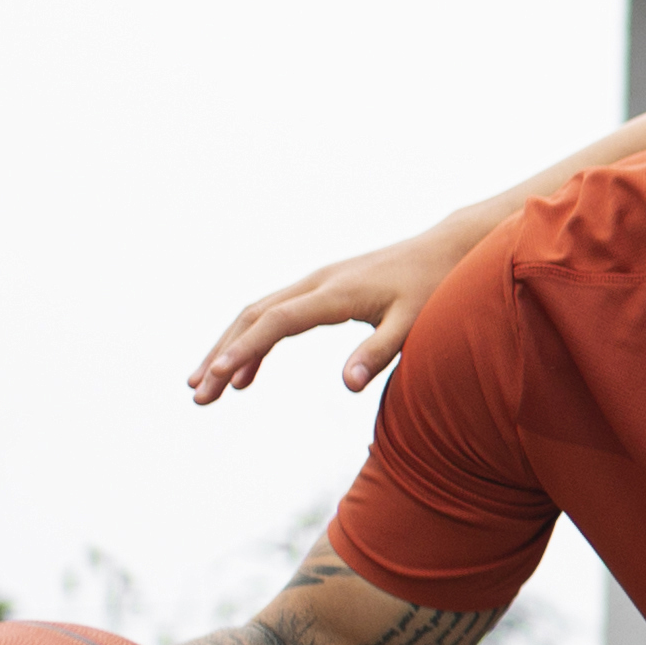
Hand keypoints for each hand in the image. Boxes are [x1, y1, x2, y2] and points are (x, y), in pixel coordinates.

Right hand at [187, 214, 485, 404]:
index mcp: (335, 293)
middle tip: (197, 395)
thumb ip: (380, 352)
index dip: (245, 349)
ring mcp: (317, 284)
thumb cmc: (435, 288)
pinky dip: (255, 344)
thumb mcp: (415, 325)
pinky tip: (245, 378)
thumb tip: (348, 385)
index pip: (277, 321)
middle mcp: (317, 283)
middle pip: (254, 316)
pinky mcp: (323, 291)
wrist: (447, 250)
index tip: (218, 376)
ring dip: (229, 349)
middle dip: (222, 355)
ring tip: (204, 389)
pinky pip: (276, 315)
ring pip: (258, 314)